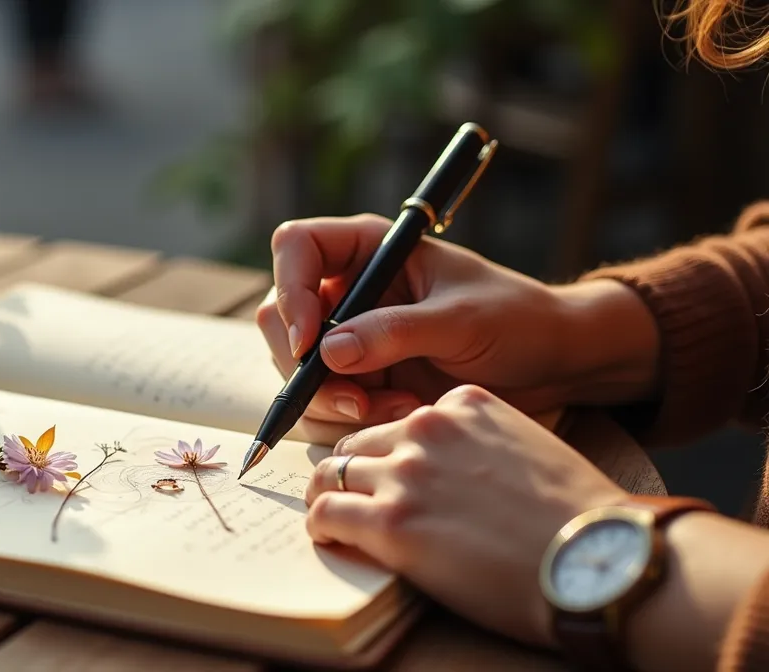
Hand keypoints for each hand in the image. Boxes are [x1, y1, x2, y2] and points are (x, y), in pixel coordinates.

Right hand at [255, 214, 660, 425]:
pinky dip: (352, 420)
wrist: (553, 364)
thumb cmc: (518, 319)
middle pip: (282, 318)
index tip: (310, 342)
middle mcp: (349, 290)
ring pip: (297, 370)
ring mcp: (349, 338)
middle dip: (308, 368)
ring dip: (335, 402)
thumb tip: (326, 351)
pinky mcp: (359, 381)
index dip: (292, 290)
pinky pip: (323, 404)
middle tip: (355, 401)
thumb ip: (394, 332)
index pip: (296, 247)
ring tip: (401, 409)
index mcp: (370, 249)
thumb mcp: (461, 320)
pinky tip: (405, 414)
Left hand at [304, 384, 628, 645]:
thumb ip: (481, 446)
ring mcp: (406, 472)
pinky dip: (322, 526)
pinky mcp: (391, 521)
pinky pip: (326, 513)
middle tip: (353, 499)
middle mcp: (428, 426)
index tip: (396, 477)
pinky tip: (334, 538)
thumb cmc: (579, 518)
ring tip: (335, 519)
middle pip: (359, 442)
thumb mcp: (529, 450)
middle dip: (355, 472)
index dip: (394, 452)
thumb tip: (455, 476)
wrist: (600, 560)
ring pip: (331, 472)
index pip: (403, 420)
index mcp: (465, 404)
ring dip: (330, 496)